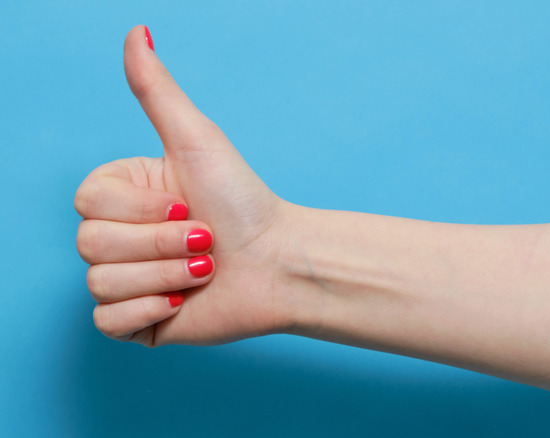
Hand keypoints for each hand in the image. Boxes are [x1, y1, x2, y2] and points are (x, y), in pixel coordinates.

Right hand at [75, 25, 294, 345]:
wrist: (280, 263)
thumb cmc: (244, 201)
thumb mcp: (196, 140)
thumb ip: (158, 91)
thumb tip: (137, 31)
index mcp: (125, 194)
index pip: (86, 202)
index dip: (140, 209)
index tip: (189, 205)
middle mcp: (121, 236)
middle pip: (90, 244)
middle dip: (161, 243)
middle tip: (207, 240)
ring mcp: (128, 280)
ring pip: (100, 283)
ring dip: (165, 275)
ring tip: (206, 271)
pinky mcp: (139, 321)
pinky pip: (108, 322)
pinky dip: (150, 310)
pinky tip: (185, 301)